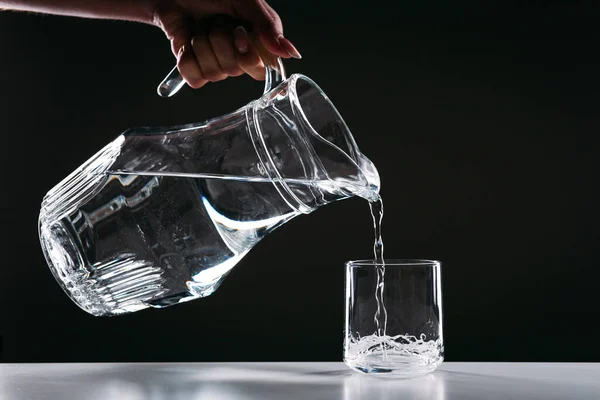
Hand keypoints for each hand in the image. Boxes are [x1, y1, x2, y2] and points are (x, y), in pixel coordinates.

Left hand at [152, 0, 300, 88]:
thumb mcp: (247, 1)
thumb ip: (269, 26)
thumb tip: (290, 52)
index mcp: (255, 43)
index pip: (262, 70)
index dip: (249, 56)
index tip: (239, 32)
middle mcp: (236, 57)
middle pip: (235, 70)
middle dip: (221, 40)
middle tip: (217, 22)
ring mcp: (215, 64)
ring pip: (213, 73)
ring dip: (202, 44)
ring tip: (202, 27)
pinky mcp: (193, 68)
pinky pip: (194, 79)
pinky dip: (188, 58)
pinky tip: (188, 42)